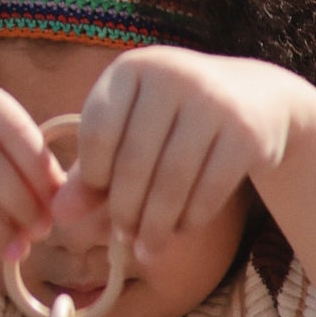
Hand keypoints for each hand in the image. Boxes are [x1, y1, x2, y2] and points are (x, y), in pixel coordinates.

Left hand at [54, 48, 301, 260]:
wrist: (257, 98)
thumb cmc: (174, 120)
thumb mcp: (131, 132)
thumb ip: (92, 171)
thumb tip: (59, 214)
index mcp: (133, 68)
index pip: (97, 130)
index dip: (91, 174)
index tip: (98, 197)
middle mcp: (173, 74)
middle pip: (135, 161)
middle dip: (125, 210)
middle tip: (123, 238)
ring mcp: (214, 101)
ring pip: (172, 181)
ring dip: (156, 225)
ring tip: (148, 249)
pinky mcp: (247, 132)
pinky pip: (209, 190)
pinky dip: (191, 218)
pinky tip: (182, 229)